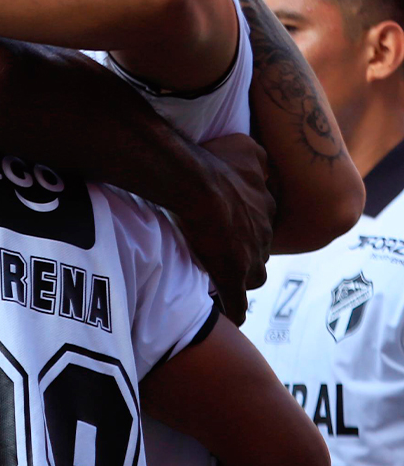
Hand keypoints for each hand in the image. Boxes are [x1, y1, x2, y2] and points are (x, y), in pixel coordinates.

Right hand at [177, 133, 273, 321]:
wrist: (199, 184)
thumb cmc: (217, 164)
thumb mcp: (246, 148)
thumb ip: (257, 157)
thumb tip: (263, 163)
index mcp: (266, 207)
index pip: (263, 224)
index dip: (247, 228)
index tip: (232, 229)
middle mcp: (264, 233)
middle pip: (261, 252)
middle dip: (246, 254)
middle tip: (224, 254)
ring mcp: (250, 256)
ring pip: (253, 277)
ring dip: (241, 279)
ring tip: (223, 281)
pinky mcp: (231, 274)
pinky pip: (236, 302)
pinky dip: (234, 311)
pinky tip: (230, 316)